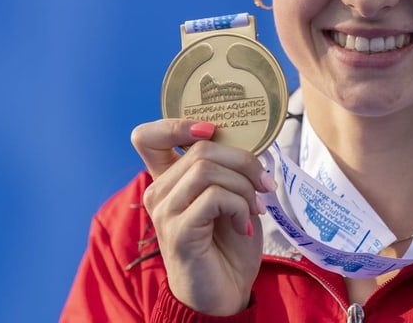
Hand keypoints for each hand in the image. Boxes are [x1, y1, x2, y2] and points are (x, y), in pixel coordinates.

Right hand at [131, 119, 275, 315]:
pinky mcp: (179, 231)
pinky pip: (215, 197)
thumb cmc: (229, 240)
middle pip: (200, 148)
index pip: (148, 136)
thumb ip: (227, 168)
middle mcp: (159, 192)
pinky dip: (239, 206)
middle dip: (244, 161)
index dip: (176, 124)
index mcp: (169, 179)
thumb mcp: (230, 194)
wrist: (228, 289)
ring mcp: (165, 212)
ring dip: (244, 186)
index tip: (211, 131)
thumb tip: (250, 141)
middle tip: (264, 184)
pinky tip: (243, 225)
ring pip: (208, 170)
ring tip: (255, 208)